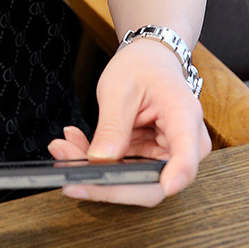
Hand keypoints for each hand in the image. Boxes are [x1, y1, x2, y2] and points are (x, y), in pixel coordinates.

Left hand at [48, 39, 210, 205]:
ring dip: (93, 170)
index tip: (166, 186)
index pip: (187, 156)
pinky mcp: (148, 159)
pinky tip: (73, 142)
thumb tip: (100, 159)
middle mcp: (183, 146)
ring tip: (62, 147)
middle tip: (67, 165)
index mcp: (184, 119)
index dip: (179, 174)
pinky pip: (122, 171)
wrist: (148, 61)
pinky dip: (95, 161)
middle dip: (107, 181)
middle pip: (152, 182)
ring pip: (132, 181)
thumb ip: (112, 126)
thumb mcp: (119, 89)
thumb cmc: (140, 68)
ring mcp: (166, 157)